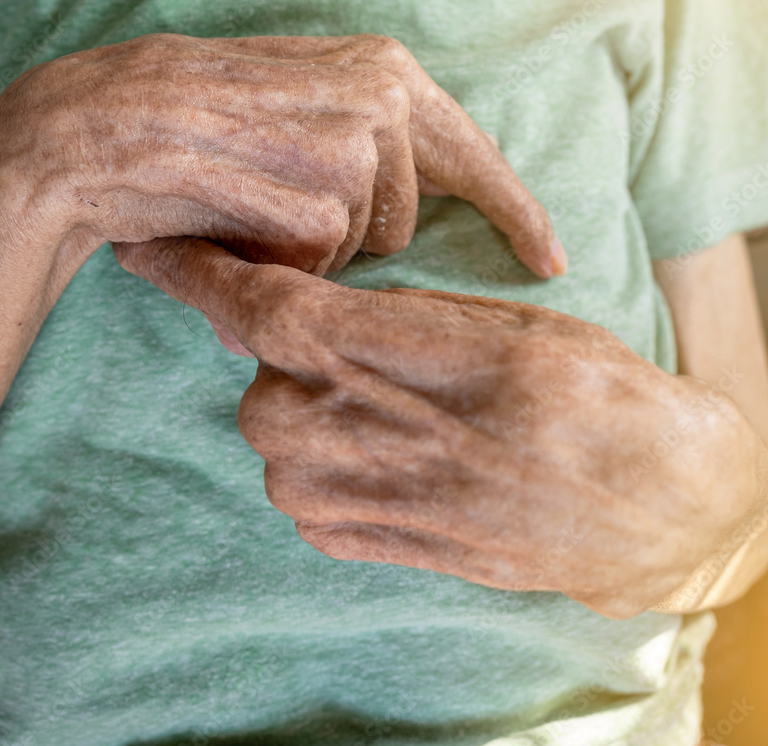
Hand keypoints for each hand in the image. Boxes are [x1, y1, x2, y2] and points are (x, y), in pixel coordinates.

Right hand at [0, 33, 564, 276]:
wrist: (97, 123)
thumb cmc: (192, 125)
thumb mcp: (294, 109)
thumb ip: (360, 143)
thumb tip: (407, 225)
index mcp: (385, 69)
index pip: (473, 155)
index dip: (515, 212)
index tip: (549, 261)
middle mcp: (384, 94)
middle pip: (404, 223)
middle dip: (346, 238)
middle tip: (266, 199)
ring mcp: (356, 140)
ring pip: (360, 248)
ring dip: (302, 248)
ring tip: (241, 199)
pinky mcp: (322, 189)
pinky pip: (319, 263)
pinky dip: (274, 260)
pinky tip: (229, 217)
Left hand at [114, 235, 763, 619]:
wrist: (639, 501)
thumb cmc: (583, 389)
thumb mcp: (496, 318)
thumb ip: (387, 317)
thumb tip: (297, 303)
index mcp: (402, 356)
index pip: (267, 307)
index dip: (201, 272)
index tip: (152, 248)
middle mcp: (364, 433)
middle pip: (259, 372)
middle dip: (284, 346)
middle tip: (354, 341)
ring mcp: (362, 499)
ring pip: (274, 431)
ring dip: (308, 403)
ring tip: (391, 400)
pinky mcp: (368, 545)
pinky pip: (300, 489)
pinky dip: (322, 456)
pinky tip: (387, 444)